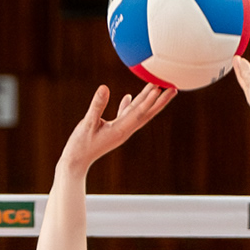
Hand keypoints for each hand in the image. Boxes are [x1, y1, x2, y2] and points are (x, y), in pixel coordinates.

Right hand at [57, 83, 175, 174]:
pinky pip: (125, 116)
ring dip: (149, 101)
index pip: (138, 113)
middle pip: (146, 113)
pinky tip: (129, 97)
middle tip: (173, 87)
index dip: (148, 100)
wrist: (76, 162)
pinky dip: (129, 106)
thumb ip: (97, 106)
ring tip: (159, 88)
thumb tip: (104, 88)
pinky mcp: (113, 130)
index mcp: (120, 130)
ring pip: (138, 113)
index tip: (159, 88)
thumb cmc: (80, 145)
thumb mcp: (87, 124)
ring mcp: (120, 131)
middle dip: (160, 101)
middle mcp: (125, 130)